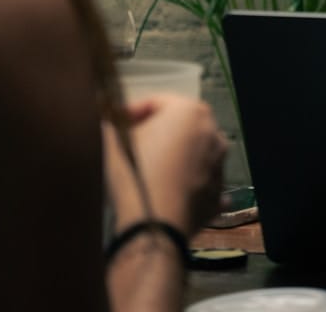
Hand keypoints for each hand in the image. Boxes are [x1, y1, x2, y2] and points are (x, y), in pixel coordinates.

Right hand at [104, 92, 227, 234]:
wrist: (155, 223)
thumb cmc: (136, 175)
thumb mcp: (112, 145)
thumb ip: (111, 127)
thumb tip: (106, 124)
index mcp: (190, 112)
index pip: (158, 102)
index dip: (133, 111)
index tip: (116, 124)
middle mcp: (213, 131)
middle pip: (180, 125)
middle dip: (157, 132)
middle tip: (131, 144)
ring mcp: (220, 161)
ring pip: (193, 151)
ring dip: (174, 156)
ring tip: (147, 169)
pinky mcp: (219, 189)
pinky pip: (200, 179)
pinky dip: (186, 182)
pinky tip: (170, 189)